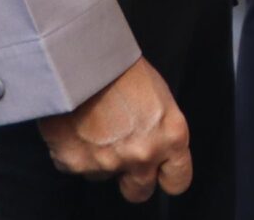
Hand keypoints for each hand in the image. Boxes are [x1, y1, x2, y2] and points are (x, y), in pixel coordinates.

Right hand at [37, 59, 192, 203]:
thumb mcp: (160, 99)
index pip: (178, 180)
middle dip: (133, 179)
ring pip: (104, 176)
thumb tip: (156, 146)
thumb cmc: (123, 70)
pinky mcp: (75, 164)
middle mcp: (143, 155)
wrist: (82, 61)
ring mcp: (107, 163)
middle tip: (123, 155)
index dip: (167, 177)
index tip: (161, 174)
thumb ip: (160, 131)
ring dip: (101, 160)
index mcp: (171, 137)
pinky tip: (77, 127)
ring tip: (96, 127)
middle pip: (140, 191)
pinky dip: (75, 152)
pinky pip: (76, 167)